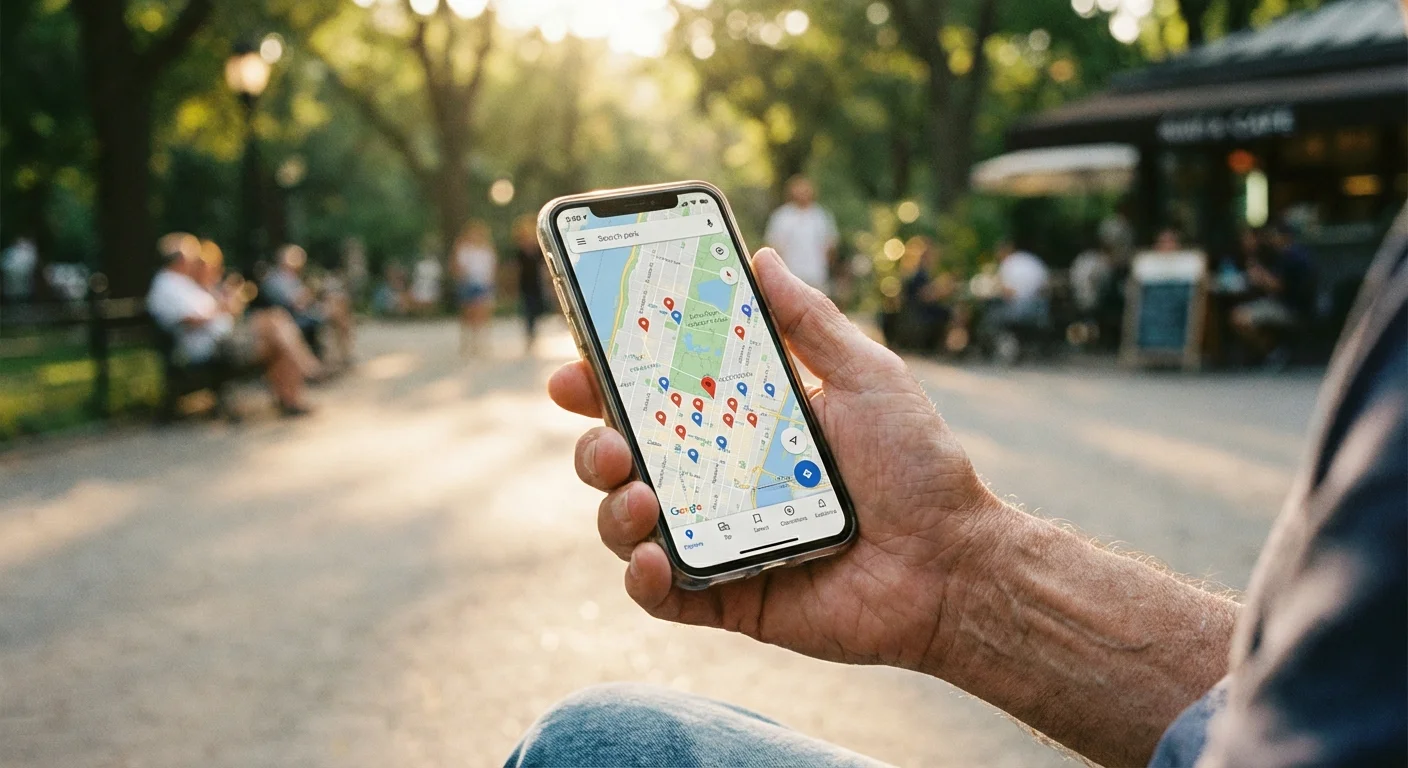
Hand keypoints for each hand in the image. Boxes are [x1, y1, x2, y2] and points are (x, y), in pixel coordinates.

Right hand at [549, 247, 1004, 670]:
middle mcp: (716, 481)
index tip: (576, 364)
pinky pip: (662, 595)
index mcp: (739, 425)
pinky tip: (653, 557)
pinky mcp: (728, 597)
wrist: (955, 561)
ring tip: (638, 493)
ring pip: (628, 524)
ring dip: (612, 508)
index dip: (604, 382)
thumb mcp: (866, 376)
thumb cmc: (917, 466)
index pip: (654, 398)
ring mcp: (717, 540)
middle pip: (624, 459)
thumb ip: (810, 322)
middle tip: (603, 433)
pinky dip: (643, 579)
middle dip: (593, 444)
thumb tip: (762, 257)